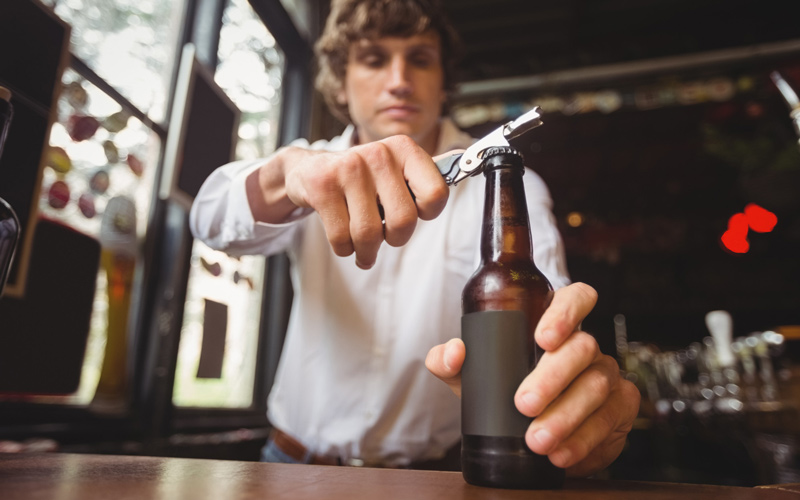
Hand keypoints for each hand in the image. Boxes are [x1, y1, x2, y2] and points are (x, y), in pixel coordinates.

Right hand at [248, 135, 451, 268]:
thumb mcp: (395, 169)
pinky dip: (344, 249)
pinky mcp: (322, 185)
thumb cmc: (361, 179)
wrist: (308, 169)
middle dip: (394, 239)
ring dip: (366, 251)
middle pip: (404, 222)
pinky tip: (344, 240)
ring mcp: (349, 167)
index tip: (414, 214)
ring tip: (363, 247)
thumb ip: (427, 173)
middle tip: (385, 236)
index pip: (437, 195)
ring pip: (370, 234)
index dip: (426, 214)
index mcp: (405, 149)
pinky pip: (342, 238)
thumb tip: (468, 160)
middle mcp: (380, 153)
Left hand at [425, 282, 640, 476]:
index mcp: (554, 324)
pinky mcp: (619, 408)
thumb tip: (454, 353)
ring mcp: (607, 375)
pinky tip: (561, 454)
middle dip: (553, 377)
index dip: (565, 312)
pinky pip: (608, 421)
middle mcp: (585, 345)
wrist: (531, 438)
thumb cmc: (505, 391)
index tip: (542, 337)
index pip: (576, 298)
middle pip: (583, 347)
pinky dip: (582, 441)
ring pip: (596, 387)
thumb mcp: (474, 376)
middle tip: (524, 404)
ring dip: (565, 416)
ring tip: (536, 440)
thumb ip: (451, 362)